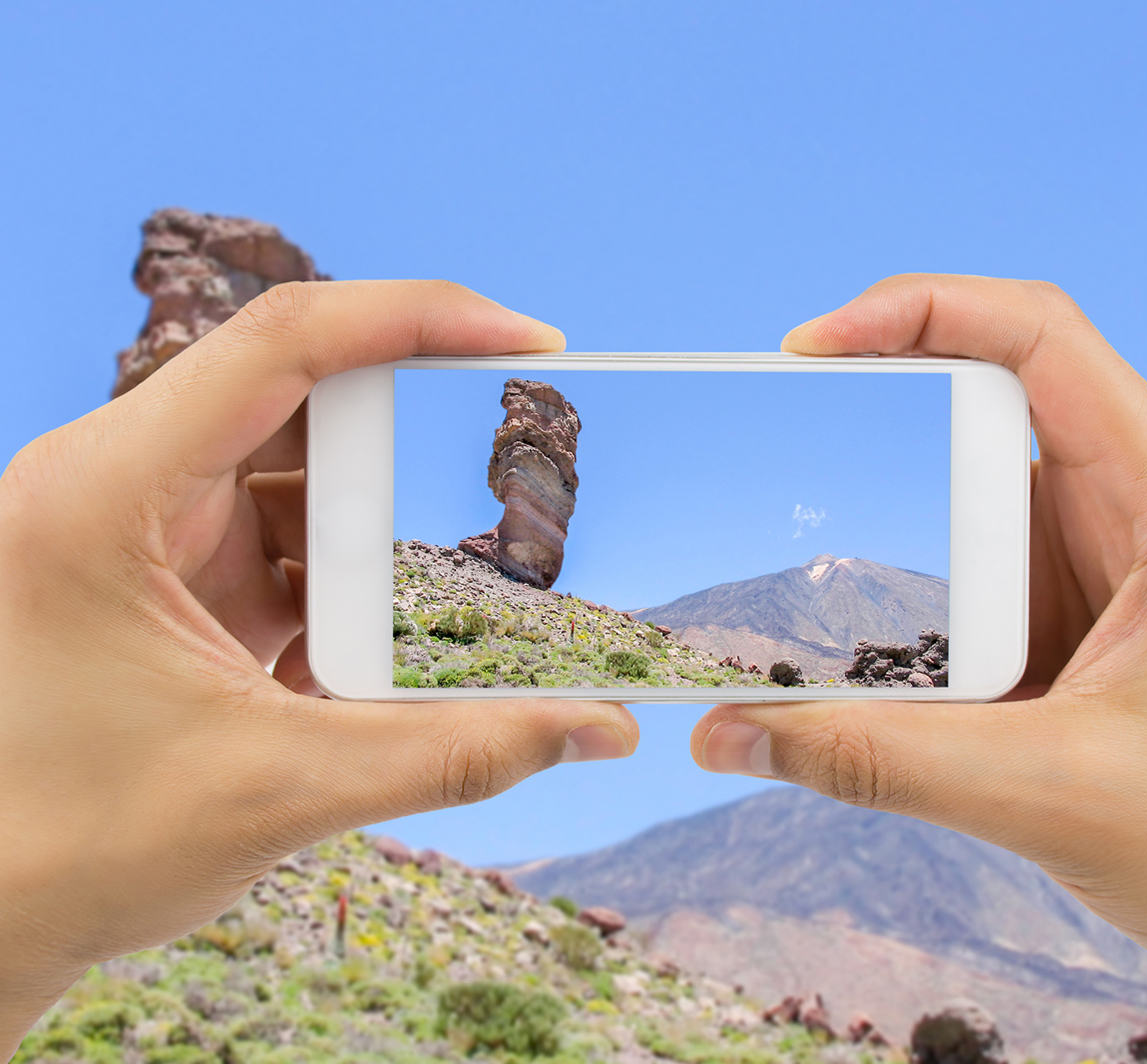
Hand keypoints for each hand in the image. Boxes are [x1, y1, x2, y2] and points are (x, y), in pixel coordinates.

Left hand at [0, 280, 636, 1055]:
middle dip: (391, 488)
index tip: (527, 344)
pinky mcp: (166, 570)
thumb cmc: (77, 848)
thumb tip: (600, 730)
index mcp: (103, 494)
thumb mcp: (283, 791)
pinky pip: (280, 539)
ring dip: (364, 552)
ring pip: (297, 481)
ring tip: (373, 646)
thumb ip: (458, 753)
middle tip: (447, 569)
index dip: (416, 318)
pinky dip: (335, 589)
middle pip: (301, 411)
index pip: (281, 341)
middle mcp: (112, 481)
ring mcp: (139, 524)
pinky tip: (342, 665)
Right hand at [692, 274, 1146, 1006]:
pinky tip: (882, 648)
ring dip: (902, 535)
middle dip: (885, 435)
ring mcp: (1118, 561)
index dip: (920, 309)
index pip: (1041, 338)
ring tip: (824, 579)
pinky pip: (989, 569)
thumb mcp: (1049, 795)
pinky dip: (925, 597)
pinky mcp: (1090, 613)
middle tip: (785, 462)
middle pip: (994, 409)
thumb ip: (877, 762)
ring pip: (983, 497)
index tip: (811, 347)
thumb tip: (725, 736)